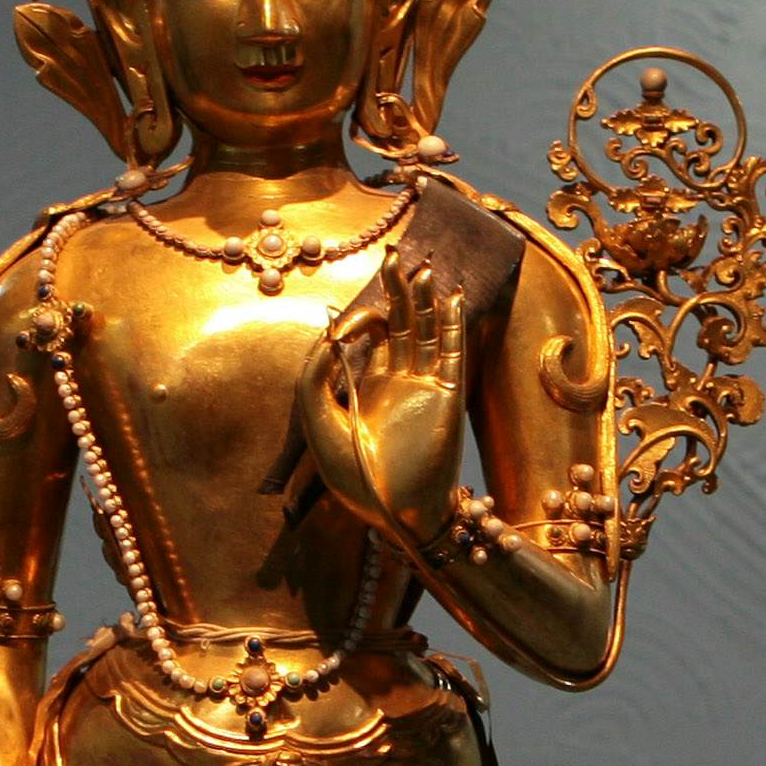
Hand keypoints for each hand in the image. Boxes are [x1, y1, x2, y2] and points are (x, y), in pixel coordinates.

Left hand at [296, 260, 467, 539]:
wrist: (393, 511)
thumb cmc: (354, 477)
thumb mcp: (317, 422)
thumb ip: (314, 378)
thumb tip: (326, 336)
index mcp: (368, 389)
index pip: (370, 339)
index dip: (359, 320)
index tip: (342, 322)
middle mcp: (399, 383)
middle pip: (401, 325)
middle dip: (397, 292)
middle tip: (395, 255)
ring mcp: (425, 386)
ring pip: (426, 331)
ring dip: (425, 300)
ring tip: (422, 267)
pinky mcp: (448, 395)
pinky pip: (451, 350)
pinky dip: (452, 323)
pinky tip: (451, 297)